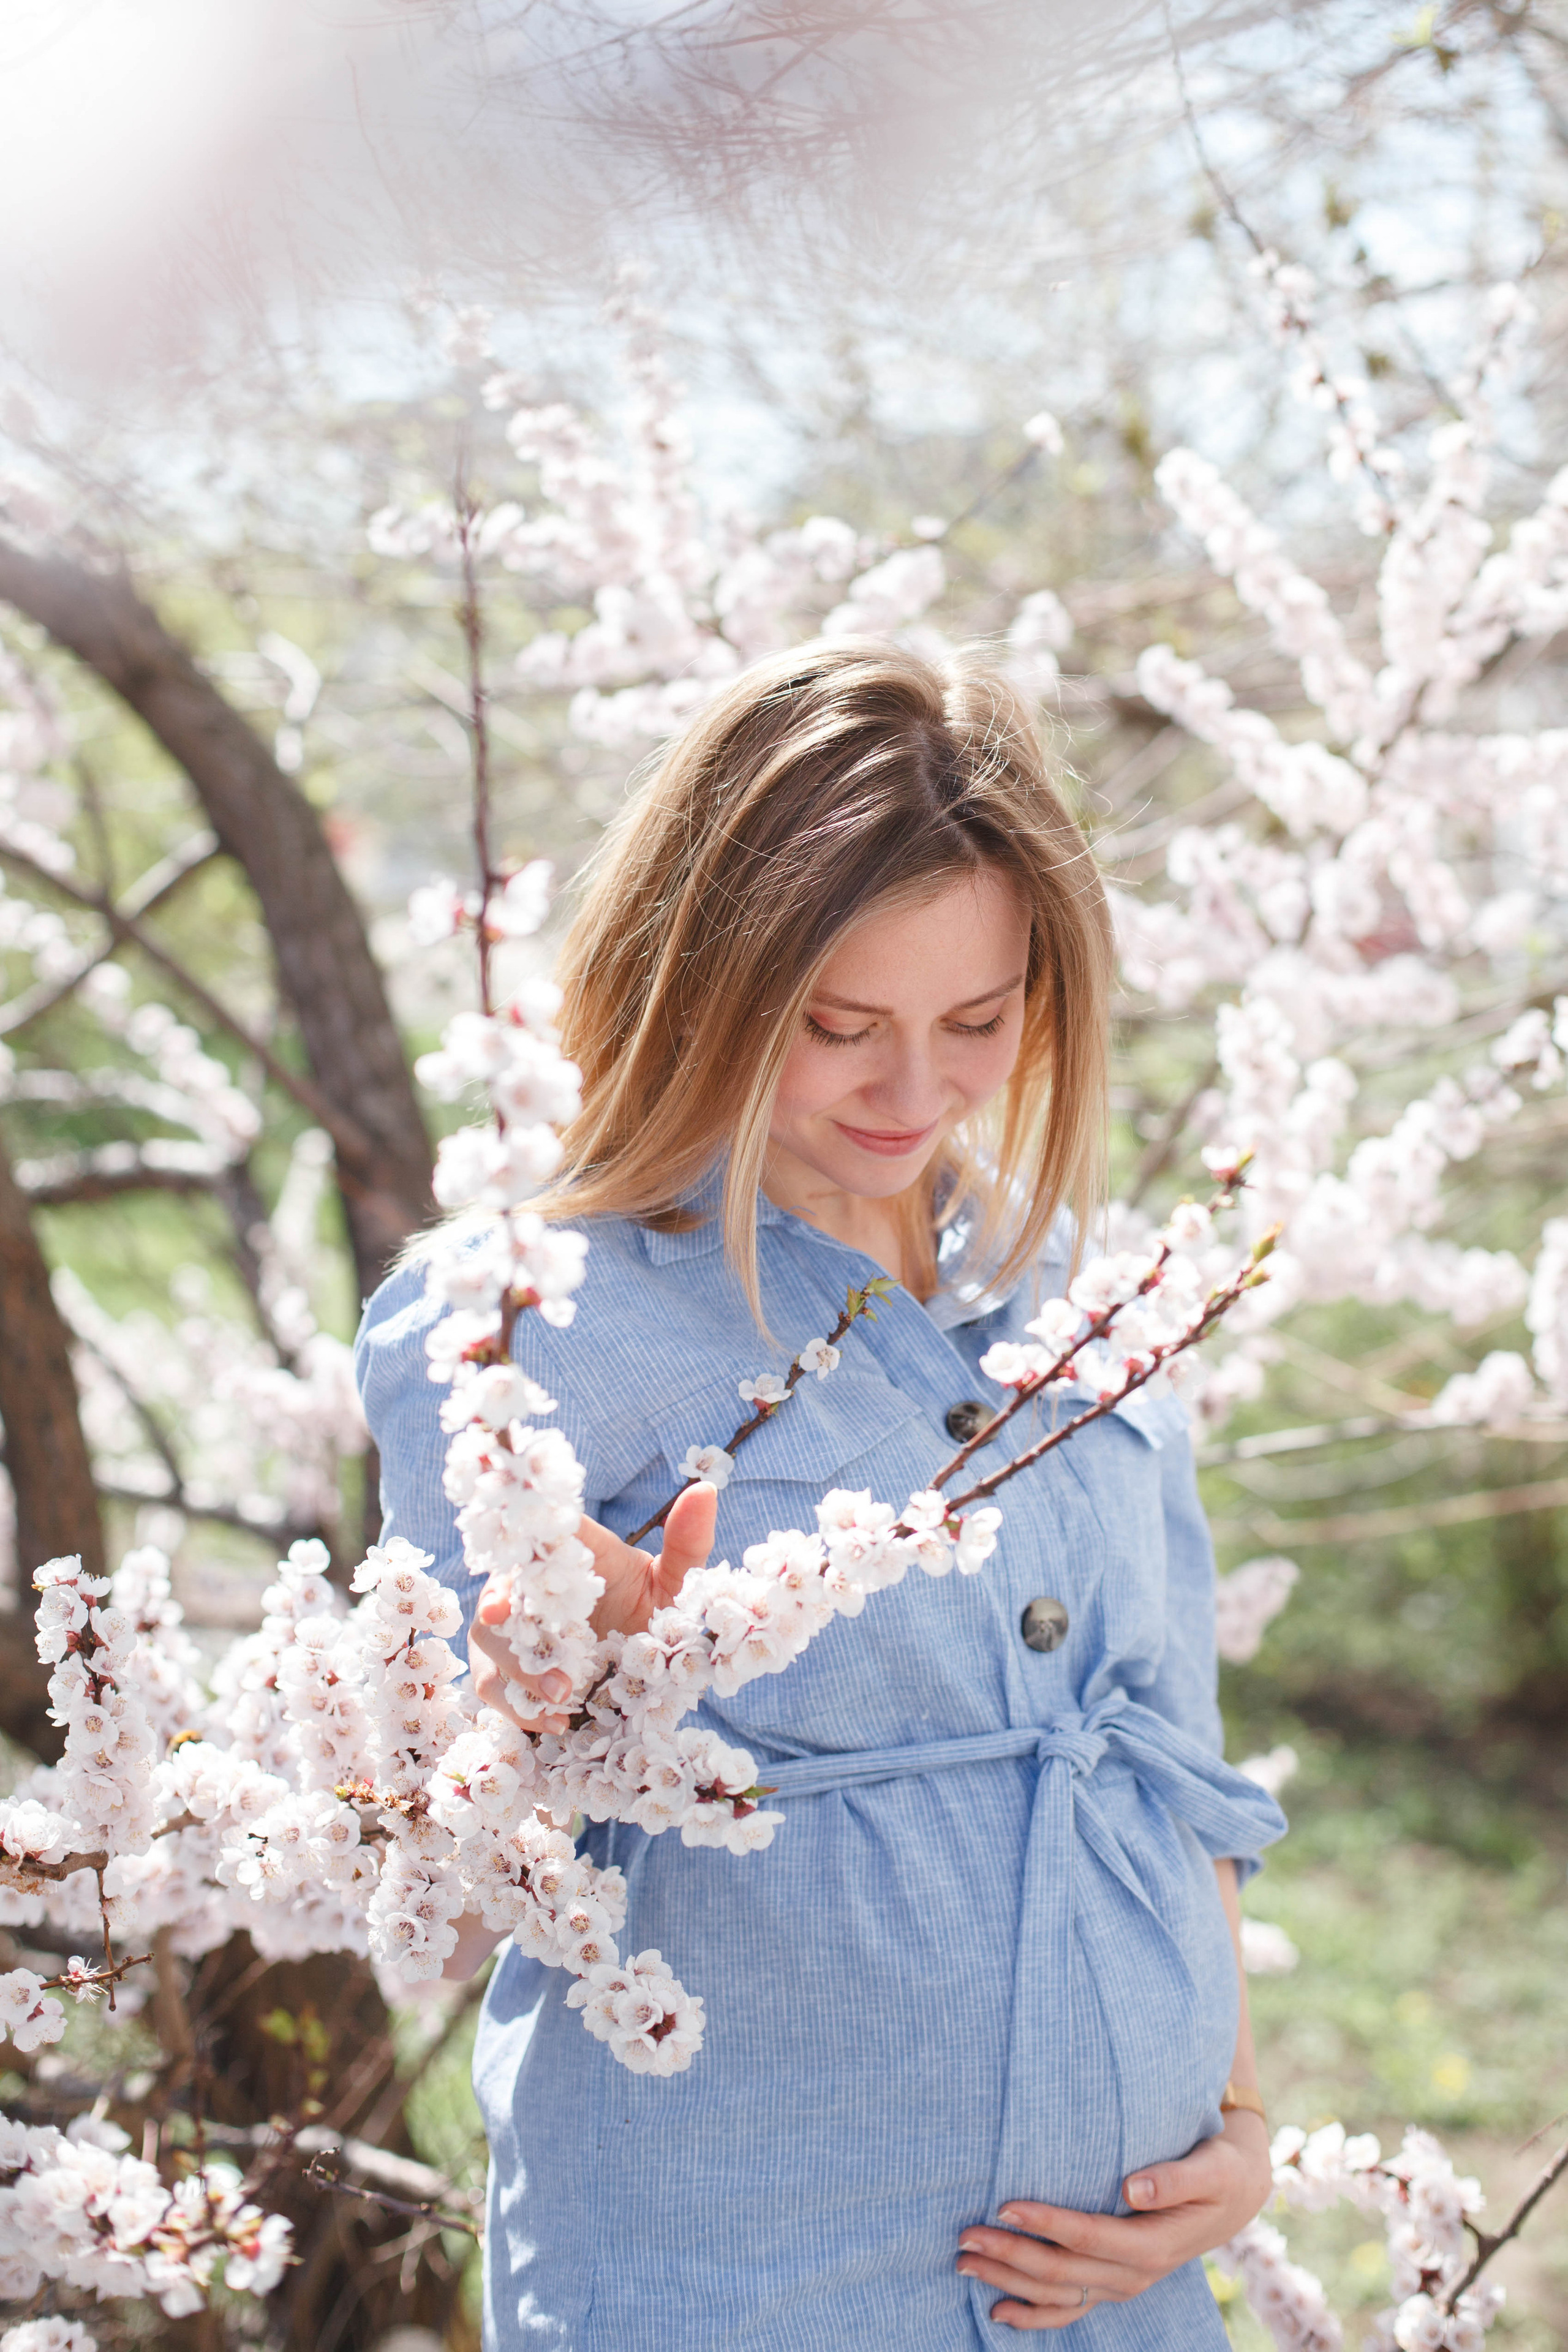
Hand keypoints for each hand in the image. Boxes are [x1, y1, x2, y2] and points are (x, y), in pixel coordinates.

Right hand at [468, 1481, 718, 1733]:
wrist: (637, 1671)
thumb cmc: (649, 1614)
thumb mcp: (673, 1585)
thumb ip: (687, 1543)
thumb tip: (706, 1487)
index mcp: (569, 1554)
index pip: (536, 1539)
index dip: (520, 1553)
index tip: (508, 1598)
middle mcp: (532, 1587)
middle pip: (499, 1597)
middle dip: (516, 1634)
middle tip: (562, 1676)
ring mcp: (513, 1632)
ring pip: (490, 1647)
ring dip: (522, 1677)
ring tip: (565, 1702)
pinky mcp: (504, 1672)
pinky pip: (493, 1686)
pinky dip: (520, 1708)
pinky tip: (555, 1724)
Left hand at [955, 2110, 1271, 2329]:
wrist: (1235, 2196)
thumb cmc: (1218, 2170)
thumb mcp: (1210, 2169)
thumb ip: (1174, 2179)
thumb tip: (1132, 2187)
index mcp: (1153, 2246)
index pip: (1088, 2237)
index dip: (1046, 2224)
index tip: (1005, 2206)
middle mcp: (1133, 2274)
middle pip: (1062, 2272)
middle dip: (1011, 2256)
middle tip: (964, 2237)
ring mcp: (1121, 2285)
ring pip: (1058, 2296)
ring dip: (1009, 2283)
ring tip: (964, 2263)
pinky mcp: (1113, 2284)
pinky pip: (1070, 2310)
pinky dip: (1033, 2316)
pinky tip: (998, 2312)